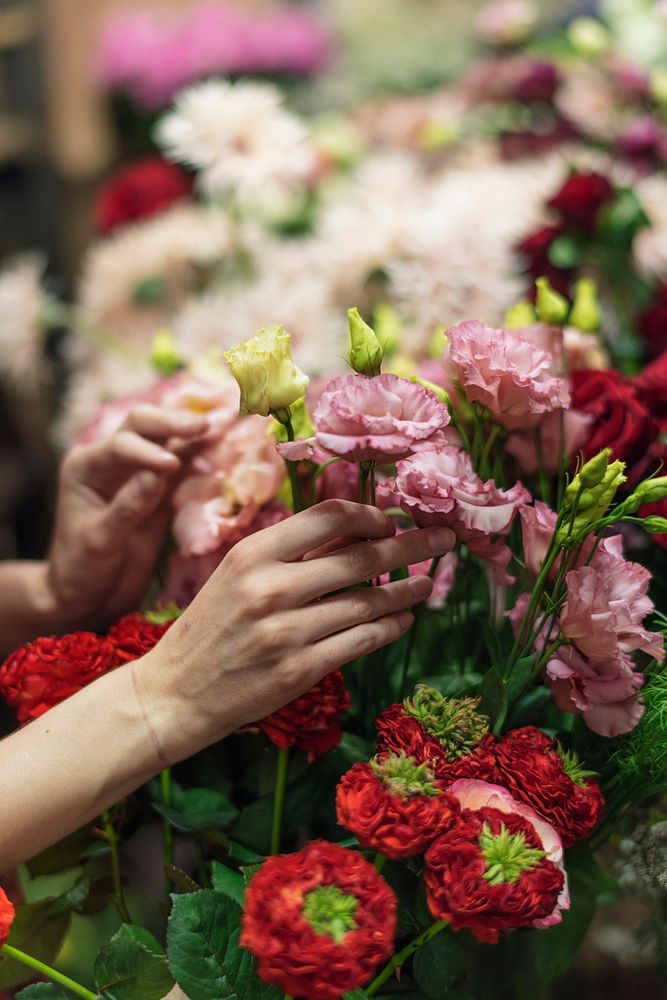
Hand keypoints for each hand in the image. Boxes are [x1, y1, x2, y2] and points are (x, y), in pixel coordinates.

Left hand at [46, 405, 210, 630]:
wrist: (90, 595)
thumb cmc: (83, 571)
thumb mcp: (101, 542)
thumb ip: (128, 507)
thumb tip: (159, 472)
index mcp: (86, 467)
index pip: (121, 445)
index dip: (148, 451)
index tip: (171, 465)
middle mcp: (111, 461)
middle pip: (144, 425)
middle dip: (173, 422)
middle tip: (204, 425)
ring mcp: (138, 472)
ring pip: (168, 440)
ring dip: (194, 433)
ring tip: (224, 426)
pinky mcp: (160, 490)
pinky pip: (184, 466)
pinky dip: (201, 458)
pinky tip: (220, 456)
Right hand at [137, 500, 455, 763]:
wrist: (176, 692)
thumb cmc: (209, 627)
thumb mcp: (235, 573)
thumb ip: (286, 551)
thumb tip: (351, 530)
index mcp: (252, 553)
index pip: (327, 516)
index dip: (369, 514)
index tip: (390, 519)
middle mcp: (271, 587)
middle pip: (360, 557)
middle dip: (411, 544)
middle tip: (443, 538)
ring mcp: (287, 631)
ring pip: (368, 602)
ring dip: (407, 590)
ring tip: (427, 583)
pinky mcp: (300, 669)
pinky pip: (362, 640)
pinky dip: (390, 627)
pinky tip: (403, 619)